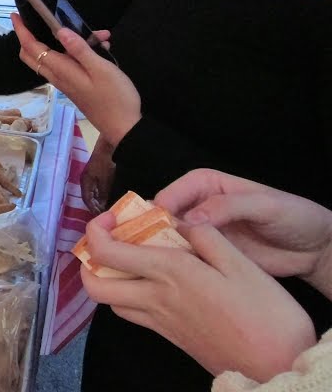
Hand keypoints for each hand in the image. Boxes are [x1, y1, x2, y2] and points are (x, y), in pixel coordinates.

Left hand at [12, 13, 139, 143]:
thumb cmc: (115, 97)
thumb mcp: (101, 69)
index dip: (22, 31)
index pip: (32, 48)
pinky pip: (68, 63)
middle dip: (34, 34)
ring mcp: (66, 82)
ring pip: (54, 56)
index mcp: (61, 70)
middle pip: (33, 54)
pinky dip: (79, 52)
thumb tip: (59, 31)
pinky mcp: (75, 85)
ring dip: (70, 42)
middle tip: (45, 19)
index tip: (16, 16)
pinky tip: (102, 48)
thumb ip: (79, 50)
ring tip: (102, 35)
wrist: (123, 127)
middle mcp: (58, 76)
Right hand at [81, 138, 116, 213]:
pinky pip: (97, 189)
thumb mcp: (105, 180)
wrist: (108, 147)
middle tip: (104, 214)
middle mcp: (85, 181)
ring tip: (107, 208)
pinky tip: (108, 198)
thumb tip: (103, 206)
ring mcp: (91, 177)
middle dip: (96, 206)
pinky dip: (102, 195)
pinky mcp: (97, 175)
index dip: (93, 208)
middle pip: (89, 197)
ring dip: (99, 201)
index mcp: (85, 182)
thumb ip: (103, 194)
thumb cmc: (105, 163)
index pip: (86, 199)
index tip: (100, 216)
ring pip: (93, 193)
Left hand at [81, 212, 316, 380]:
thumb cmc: (266, 315)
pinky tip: (153, 283)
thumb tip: (180, 220)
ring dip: (109, 279)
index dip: (96, 231)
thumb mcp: (243, 265)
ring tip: (130, 259)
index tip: (110, 217)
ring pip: (112, 303)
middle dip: (89, 262)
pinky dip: (130, 296)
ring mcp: (161, 322)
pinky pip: (134, 315)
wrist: (277, 369)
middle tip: (108, 241)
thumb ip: (206, 237)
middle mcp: (155, 299)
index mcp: (169, 274)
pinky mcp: (171, 336)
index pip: (106, 252)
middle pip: (95, 286)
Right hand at [154, 170, 331, 289]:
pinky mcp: (208, 255)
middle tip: (147, 249)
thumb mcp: (265, 205)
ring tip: (157, 266)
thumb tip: (191, 218)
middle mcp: (198, 206)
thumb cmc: (294, 217)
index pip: (174, 192)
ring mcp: (202, 233)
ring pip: (169, 239)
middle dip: (154, 231)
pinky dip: (176, 267)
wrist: (315, 249)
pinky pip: (184, 260)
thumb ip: (228, 206)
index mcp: (207, 185)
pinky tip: (173, 277)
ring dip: (161, 251)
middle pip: (164, 216)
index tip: (155, 224)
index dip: (162, 206)